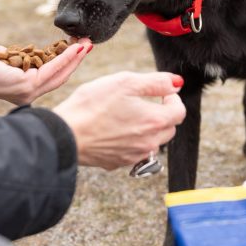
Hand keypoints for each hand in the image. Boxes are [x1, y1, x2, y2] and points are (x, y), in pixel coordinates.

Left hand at [0, 39, 91, 104]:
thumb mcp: (8, 57)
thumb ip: (23, 56)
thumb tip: (31, 51)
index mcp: (24, 89)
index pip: (51, 76)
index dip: (67, 62)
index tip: (78, 46)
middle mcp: (29, 94)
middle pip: (60, 76)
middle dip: (76, 59)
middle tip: (89, 44)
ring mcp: (29, 92)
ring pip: (60, 74)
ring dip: (75, 57)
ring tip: (86, 43)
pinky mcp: (27, 85)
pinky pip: (52, 69)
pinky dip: (65, 57)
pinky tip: (75, 48)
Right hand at [54, 72, 186, 169]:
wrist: (66, 134)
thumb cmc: (92, 106)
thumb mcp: (125, 82)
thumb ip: (155, 82)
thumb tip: (176, 83)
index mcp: (155, 122)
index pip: (179, 111)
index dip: (172, 99)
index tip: (160, 92)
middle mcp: (149, 143)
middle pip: (168, 128)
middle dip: (161, 114)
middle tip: (142, 102)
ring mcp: (134, 156)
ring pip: (151, 141)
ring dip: (146, 129)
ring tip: (125, 115)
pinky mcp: (118, 163)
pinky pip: (133, 151)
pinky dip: (129, 141)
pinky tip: (113, 130)